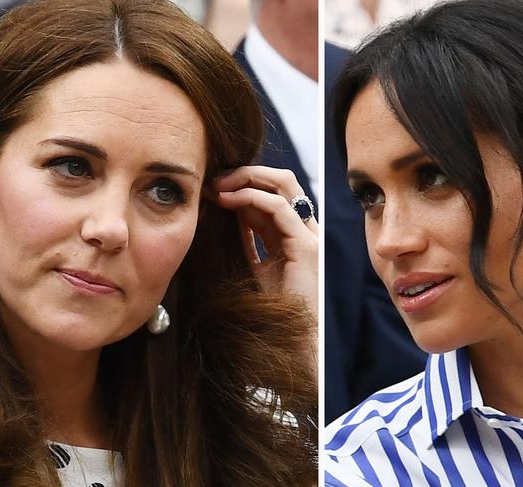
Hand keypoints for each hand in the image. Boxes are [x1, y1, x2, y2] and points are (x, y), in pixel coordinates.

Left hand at [212, 166, 317, 316]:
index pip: (273, 193)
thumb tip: (230, 211)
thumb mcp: (257, 267)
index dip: (243, 183)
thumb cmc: (275, 310)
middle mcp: (305, 230)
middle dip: (246, 173)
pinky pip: (280, 208)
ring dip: (246, 179)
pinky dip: (251, 198)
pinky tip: (228, 201)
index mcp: (294, 234)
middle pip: (281, 181)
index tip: (213, 187)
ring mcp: (309, 236)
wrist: (293, 342)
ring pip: (283, 185)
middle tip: (214, 180)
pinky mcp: (306, 246)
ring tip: (217, 186)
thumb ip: (250, 240)